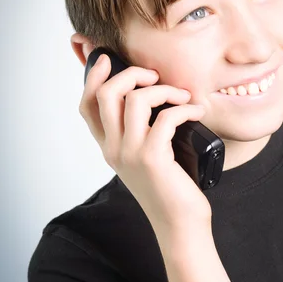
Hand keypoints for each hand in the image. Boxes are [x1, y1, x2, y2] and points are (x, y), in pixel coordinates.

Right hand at [79, 54, 212, 243]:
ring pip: (134, 99)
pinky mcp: (153, 159)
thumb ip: (140, 130)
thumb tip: (149, 95)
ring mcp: (130, 154)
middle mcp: (113, 149)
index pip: (87, 105)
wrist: (179, 224)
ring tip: (182, 97)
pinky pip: (166, 117)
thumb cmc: (168, 186)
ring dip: (163, 89)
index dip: (92, 76)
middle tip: (154, 77)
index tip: (106, 57)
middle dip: (130, 73)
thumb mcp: (146, 156)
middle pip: (104, 94)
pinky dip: (184, 108)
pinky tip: (196, 113)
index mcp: (109, 147)